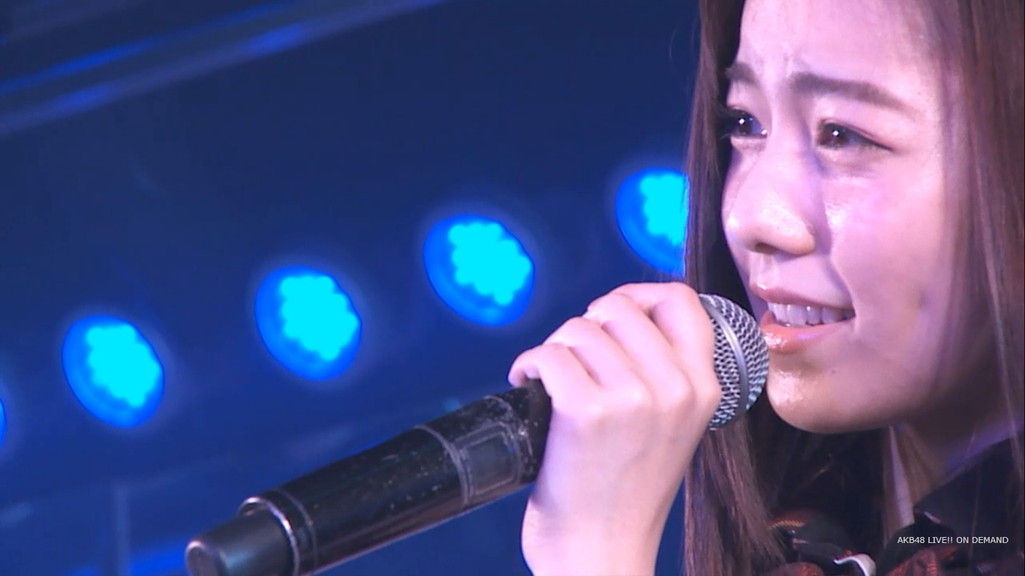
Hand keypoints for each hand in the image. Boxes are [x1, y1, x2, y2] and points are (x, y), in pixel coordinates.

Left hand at [508, 283, 720, 575]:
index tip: (608, 317)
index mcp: (705, 388)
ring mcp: (632, 399)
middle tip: (571, 361)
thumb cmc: (627, 492)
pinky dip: (528, 367)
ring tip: (551, 383)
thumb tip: (620, 312)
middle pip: (618, 307)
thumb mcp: (673, 428)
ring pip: (578, 328)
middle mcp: (675, 389)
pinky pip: (548, 355)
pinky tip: (529, 388)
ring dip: (554, 350)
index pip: (680, 300)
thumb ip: (664, 374)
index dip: (637, 295)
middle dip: (584, 327)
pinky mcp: (586, 413)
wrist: (602, 553)